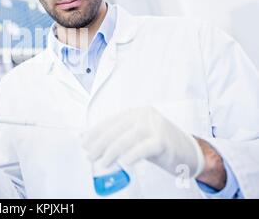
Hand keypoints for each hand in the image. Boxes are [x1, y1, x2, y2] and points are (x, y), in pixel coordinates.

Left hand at [82, 107, 204, 177]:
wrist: (191, 152)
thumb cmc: (161, 145)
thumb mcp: (138, 136)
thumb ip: (118, 136)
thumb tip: (90, 139)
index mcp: (136, 112)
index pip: (110, 121)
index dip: (95, 133)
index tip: (84, 143)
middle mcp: (144, 115)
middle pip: (116, 129)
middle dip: (99, 144)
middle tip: (90, 155)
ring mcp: (155, 127)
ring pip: (126, 138)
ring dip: (111, 151)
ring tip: (102, 162)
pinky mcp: (163, 141)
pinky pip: (143, 148)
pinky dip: (131, 155)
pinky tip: (123, 162)